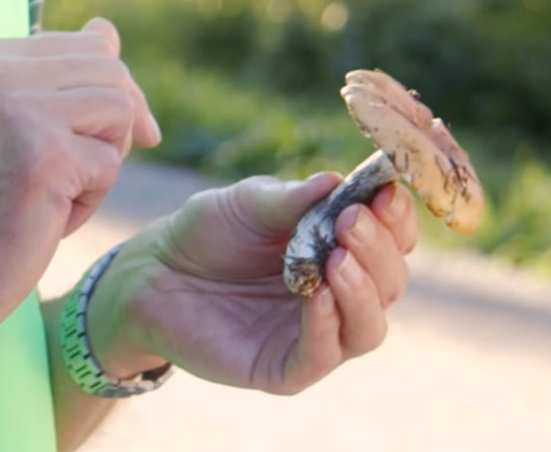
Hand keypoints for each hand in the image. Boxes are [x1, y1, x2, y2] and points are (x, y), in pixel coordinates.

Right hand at [0, 18, 159, 344]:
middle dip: (112, 130)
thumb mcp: (21, 127)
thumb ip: (64, 76)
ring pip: (121, 111)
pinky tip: (45, 218)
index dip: (109, 99)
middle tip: (69, 176)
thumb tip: (107, 29)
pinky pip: (111, 163)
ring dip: (102, 164)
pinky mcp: (44, 152)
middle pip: (114, 74)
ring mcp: (19, 107)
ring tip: (53, 194)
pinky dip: (90, 201)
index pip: (92, 48)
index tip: (83, 145)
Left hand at [89, 173, 417, 394]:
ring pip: (368, 327)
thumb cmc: (209, 231)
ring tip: (338, 256)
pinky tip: (317, 293)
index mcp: (341, 248)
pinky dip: (328, 326)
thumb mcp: (250, 203)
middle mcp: (339, 294)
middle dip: (379, 249)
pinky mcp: (284, 368)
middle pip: (390, 283)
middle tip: (352, 220)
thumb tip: (338, 181)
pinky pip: (322, 355)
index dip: (397, 218)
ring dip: (363, 290)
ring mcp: (314, 333)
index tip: (386, 191)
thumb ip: (293, 199)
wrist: (152, 272)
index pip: (392, 240)